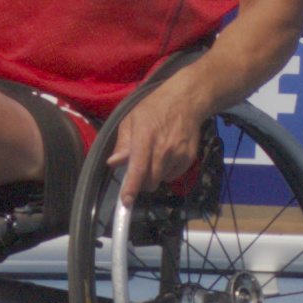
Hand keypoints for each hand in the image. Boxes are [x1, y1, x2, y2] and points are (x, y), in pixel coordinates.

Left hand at [108, 63, 221, 203]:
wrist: (186, 101)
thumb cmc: (154, 108)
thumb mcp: (131, 119)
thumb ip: (123, 143)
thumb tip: (114, 163)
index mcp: (145, 137)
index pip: (138, 169)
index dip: (131, 187)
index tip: (126, 201)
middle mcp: (163, 149)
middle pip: (150, 181)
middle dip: (140, 182)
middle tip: (137, 169)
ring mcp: (178, 155)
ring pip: (161, 180)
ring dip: (153, 176)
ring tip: (153, 156)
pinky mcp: (189, 159)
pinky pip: (172, 176)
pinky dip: (166, 172)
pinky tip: (165, 156)